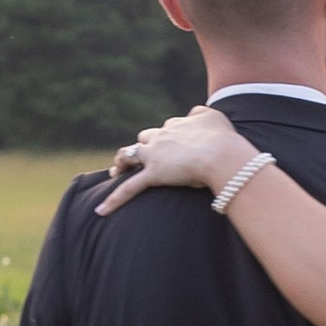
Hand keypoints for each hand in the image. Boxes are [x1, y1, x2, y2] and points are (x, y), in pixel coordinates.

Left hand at [93, 104, 247, 214]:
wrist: (220, 153)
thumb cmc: (223, 139)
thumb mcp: (215, 118)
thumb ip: (202, 114)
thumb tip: (195, 114)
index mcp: (177, 125)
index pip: (169, 128)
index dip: (170, 136)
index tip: (175, 146)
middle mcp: (162, 136)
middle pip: (146, 138)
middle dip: (144, 146)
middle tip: (143, 156)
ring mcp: (155, 155)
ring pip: (130, 155)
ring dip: (123, 162)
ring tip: (116, 171)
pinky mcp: (153, 174)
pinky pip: (129, 188)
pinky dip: (114, 199)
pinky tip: (101, 210)